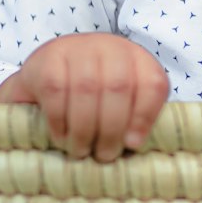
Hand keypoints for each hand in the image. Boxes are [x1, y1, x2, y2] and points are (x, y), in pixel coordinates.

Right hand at [0, 33, 168, 161]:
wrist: (49, 67)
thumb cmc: (94, 92)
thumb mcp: (121, 99)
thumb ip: (133, 116)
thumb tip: (133, 145)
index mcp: (138, 58)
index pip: (152, 83)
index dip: (145, 116)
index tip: (133, 144)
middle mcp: (111, 47)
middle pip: (119, 87)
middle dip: (112, 129)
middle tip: (104, 155)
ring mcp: (79, 48)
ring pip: (87, 88)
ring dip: (85, 128)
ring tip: (81, 150)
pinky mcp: (49, 58)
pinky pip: (57, 90)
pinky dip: (59, 120)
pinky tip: (62, 137)